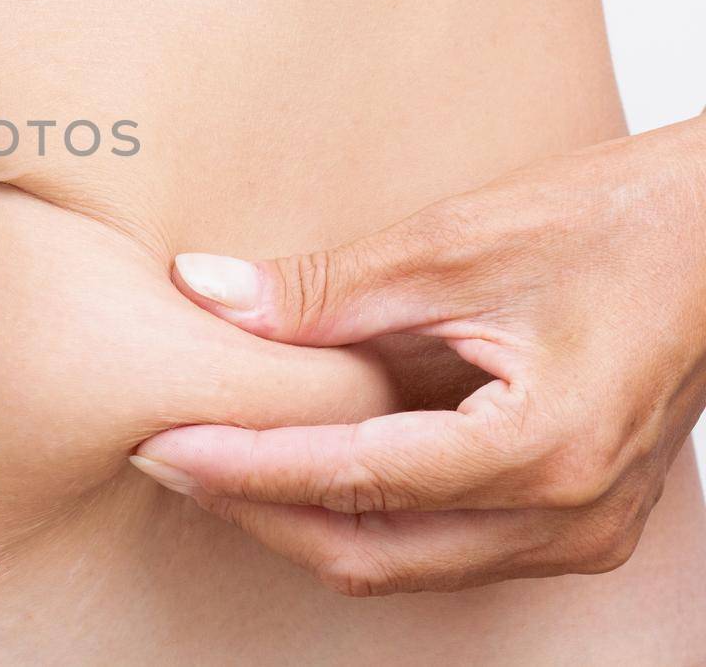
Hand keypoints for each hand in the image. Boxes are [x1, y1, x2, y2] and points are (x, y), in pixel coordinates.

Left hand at [130, 118, 705, 594]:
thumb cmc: (619, 219)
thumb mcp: (455, 243)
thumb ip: (322, 287)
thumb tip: (204, 293)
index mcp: (543, 449)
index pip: (353, 482)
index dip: (243, 470)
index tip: (161, 446)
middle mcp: (567, 516)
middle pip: (371, 555)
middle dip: (257, 512)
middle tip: (167, 459)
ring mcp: (581, 529)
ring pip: (406, 561)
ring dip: (305, 519)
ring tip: (220, 459)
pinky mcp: (577, 516)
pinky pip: (447, 543)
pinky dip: (365, 512)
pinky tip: (306, 461)